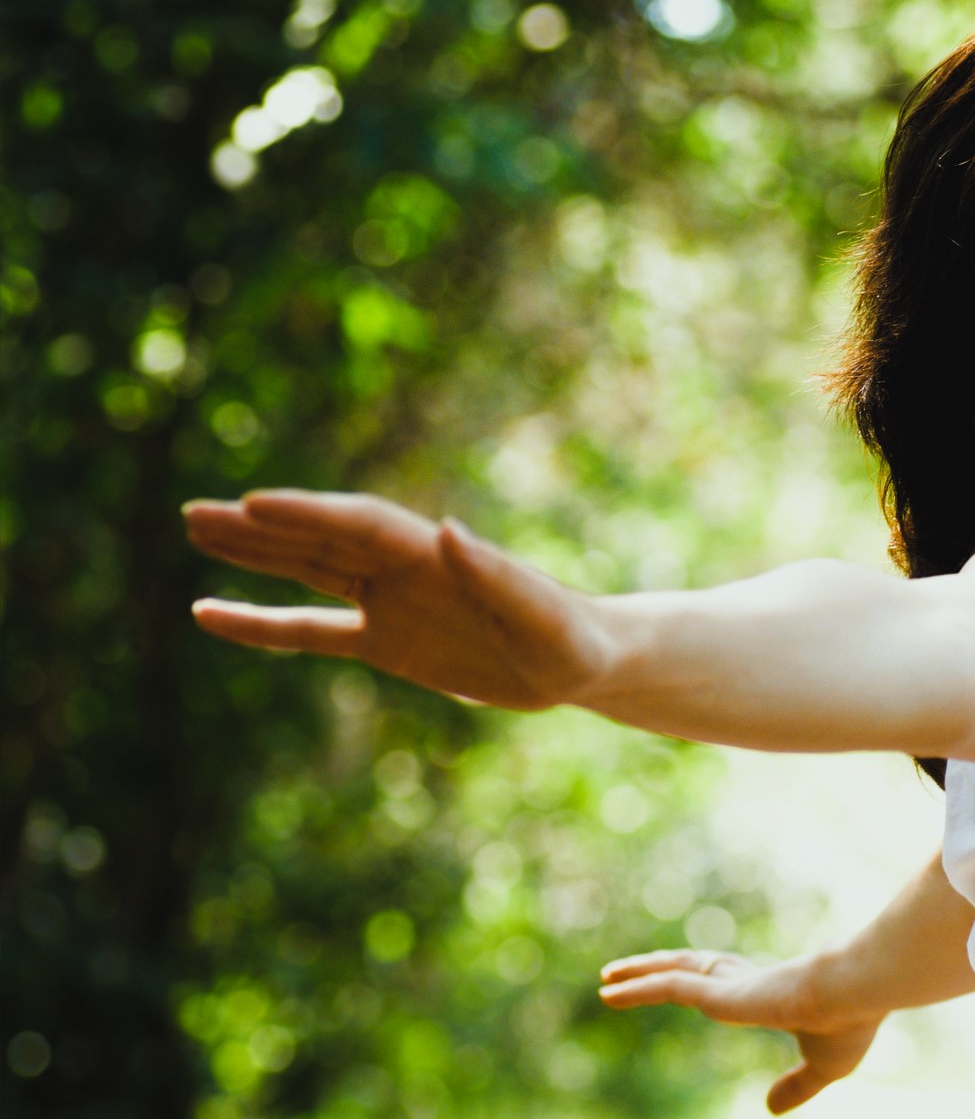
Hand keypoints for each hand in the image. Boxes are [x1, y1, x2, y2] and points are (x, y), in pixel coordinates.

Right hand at [182, 489, 614, 710]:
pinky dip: (263, 624)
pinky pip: (312, 630)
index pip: (360, 526)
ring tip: (195, 530)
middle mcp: (406, 569)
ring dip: (254, 554)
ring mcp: (392, 603)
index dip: (308, 515)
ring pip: (308, 570)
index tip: (252, 504)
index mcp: (437, 556)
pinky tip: (210, 614)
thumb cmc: (572, 637)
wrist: (586, 663)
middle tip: (195, 511)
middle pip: (320, 538)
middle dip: (260, 527)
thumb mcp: (541, 614)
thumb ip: (495, 575)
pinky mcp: (388, 642)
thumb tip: (448, 530)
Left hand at [599, 948, 885, 1113]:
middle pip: (692, 967)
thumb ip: (798, 1087)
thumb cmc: (850, 1024)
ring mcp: (729, 985)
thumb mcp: (824, 1067)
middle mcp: (745, 982)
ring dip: (636, 973)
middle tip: (629, 972)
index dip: (704, 979)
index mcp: (770, 994)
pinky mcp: (718, 992)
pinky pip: (666, 986)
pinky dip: (635, 987)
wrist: (856, 992)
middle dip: (661, 968)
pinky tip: (608, 991)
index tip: (685, 979)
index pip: (728, 981)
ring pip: (672, 973)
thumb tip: (771, 1110)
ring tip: (606, 978)